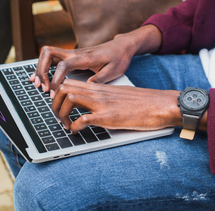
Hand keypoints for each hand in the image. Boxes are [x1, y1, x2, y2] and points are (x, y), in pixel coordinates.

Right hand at [30, 25, 162, 97]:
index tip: (54, 91)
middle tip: (43, 87)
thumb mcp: (114, 71)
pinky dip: (43, 67)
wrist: (122, 46)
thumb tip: (86, 87)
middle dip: (41, 70)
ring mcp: (71, 54)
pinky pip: (52, 59)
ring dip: (40, 68)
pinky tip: (39, 78)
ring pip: (47, 54)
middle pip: (48, 53)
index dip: (56, 78)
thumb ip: (100, 79)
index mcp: (85, 58)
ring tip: (38, 85)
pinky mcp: (71, 57)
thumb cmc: (119, 58)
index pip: (63, 65)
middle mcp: (75, 53)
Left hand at [51, 79, 182, 132]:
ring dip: (61, 114)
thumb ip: (103, 98)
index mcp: (99, 88)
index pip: (70, 82)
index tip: (59, 107)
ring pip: (69, 98)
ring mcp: (102, 103)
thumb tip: (91, 108)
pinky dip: (74, 127)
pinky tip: (76, 132)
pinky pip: (83, 119)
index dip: (58, 94)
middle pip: (64, 88)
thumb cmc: (142, 103)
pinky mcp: (108, 116)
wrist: (159, 104)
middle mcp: (98, 92)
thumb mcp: (118, 96)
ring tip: (65, 125)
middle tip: (58, 117)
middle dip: (54, 104)